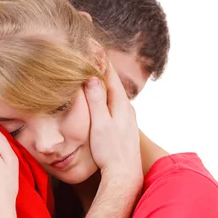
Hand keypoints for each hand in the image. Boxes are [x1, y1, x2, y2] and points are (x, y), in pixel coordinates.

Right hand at [84, 61, 142, 188]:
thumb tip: (91, 77)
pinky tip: (99, 97)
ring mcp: (126, 117)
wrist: (124, 175)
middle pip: (112, 80)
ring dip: (102, 80)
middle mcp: (126, 108)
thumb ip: (96, 101)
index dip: (99, 57)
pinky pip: (112, 103)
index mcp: (121, 104)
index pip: (109, 73)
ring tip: (92, 68)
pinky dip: (104, 94)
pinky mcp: (123, 126)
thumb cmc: (110, 152)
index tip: (91, 41)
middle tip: (90, 49)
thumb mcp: (100, 124)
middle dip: (100, 65)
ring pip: (112, 92)